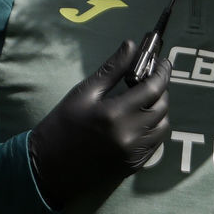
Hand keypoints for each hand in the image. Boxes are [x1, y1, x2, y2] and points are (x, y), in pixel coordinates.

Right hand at [25, 22, 171, 212]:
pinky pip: (156, 144)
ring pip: (162, 126)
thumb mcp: (83, 93)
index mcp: (115, 114)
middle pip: (162, 107)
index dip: (162, 72)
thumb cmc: (62, 125)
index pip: (153, 88)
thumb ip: (111, 70)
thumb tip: (132, 46)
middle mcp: (130, 135)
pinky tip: (140, 121)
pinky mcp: (135, 165)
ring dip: (159, 110)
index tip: (163, 62)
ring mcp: (134, 153)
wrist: (50, 167)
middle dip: (161, 89)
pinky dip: (154, 129)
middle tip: (151, 79)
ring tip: (145, 100)